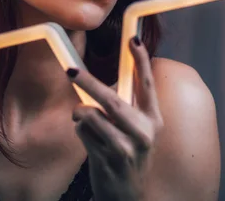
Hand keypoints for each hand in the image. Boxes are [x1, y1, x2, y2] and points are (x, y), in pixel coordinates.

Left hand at [68, 37, 163, 200]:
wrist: (129, 194)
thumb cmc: (130, 154)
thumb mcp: (137, 130)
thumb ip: (126, 105)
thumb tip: (104, 79)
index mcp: (153, 119)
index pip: (147, 84)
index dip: (141, 60)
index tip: (133, 39)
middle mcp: (144, 131)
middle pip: (111, 99)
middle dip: (88, 82)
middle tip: (71, 70)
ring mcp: (126, 147)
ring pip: (91, 115)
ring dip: (82, 115)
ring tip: (87, 123)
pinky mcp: (109, 159)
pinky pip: (83, 132)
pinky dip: (80, 131)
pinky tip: (91, 142)